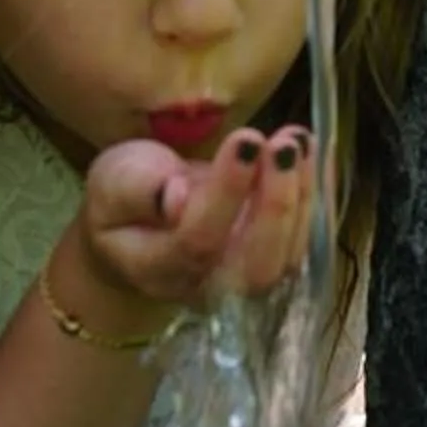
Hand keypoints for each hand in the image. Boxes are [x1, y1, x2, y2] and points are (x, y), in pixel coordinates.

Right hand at [76, 124, 315, 308]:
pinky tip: (314, 152)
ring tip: (299, 140)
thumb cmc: (123, 203)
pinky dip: (315, 196)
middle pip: (255, 265)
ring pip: (287, 257)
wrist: (139, 231)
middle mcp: (206, 286)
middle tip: (284, 146)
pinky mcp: (271, 263)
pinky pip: (303, 240)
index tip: (245, 140)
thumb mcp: (112, 182)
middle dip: (278, 203)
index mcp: (157, 267)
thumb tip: (176, 198)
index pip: (198, 240)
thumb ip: (139, 189)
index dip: (226, 194)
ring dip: (303, 196)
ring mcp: (243, 282)